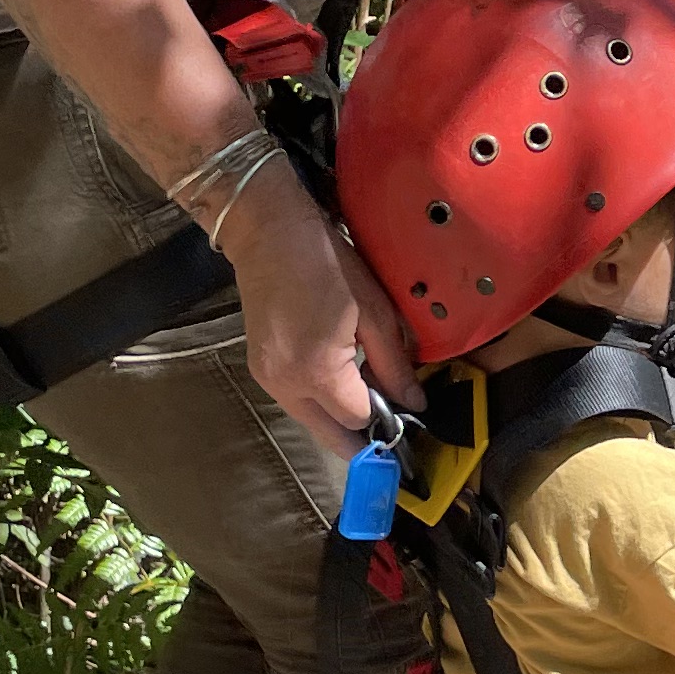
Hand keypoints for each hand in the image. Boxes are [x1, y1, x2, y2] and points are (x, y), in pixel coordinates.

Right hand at [221, 162, 412, 455]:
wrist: (269, 234)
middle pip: (330, 435)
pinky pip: (297, 402)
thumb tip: (415, 404)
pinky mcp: (259, 369)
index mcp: (318, 371)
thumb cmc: (327, 264)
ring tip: (369, 398)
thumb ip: (395, 364)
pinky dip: (320, 401)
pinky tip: (341, 382)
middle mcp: (286, 385)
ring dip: (339, 419)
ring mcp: (267, 379)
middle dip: (360, 439)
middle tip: (390, 431)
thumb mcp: (374, 311)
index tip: (407, 413)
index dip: (386, 418)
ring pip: (312, 421)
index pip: (359, 418)